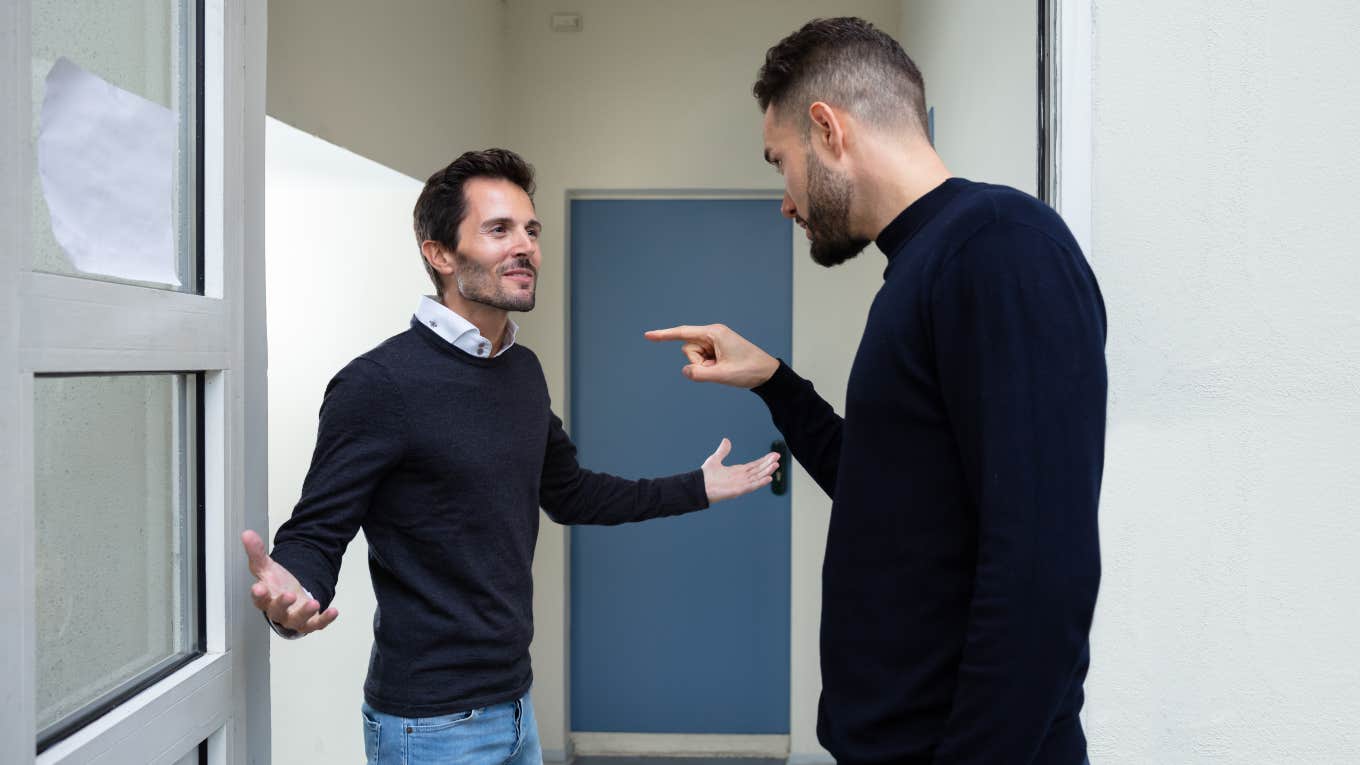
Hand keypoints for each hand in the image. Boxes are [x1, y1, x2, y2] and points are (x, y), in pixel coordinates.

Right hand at [241, 530, 338, 634]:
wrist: (292, 597)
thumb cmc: (276, 585)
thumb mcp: (267, 567)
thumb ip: (257, 552)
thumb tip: (247, 534)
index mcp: (265, 598)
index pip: (258, 598)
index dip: (258, 594)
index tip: (258, 588)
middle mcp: (278, 611)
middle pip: (276, 611)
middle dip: (282, 604)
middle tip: (289, 595)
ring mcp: (294, 618)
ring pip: (297, 620)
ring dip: (305, 612)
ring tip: (314, 603)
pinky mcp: (309, 621)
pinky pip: (316, 624)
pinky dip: (325, 619)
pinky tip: (333, 611)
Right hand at [644, 324, 779, 388]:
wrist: (766, 373)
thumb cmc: (748, 370)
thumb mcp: (723, 375)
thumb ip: (699, 374)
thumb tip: (685, 371)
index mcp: (714, 333)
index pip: (682, 334)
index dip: (663, 335)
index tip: (647, 335)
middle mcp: (712, 334)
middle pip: (688, 349)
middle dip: (698, 363)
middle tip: (718, 368)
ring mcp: (714, 341)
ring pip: (695, 356)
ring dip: (705, 366)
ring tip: (723, 368)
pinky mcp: (716, 348)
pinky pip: (703, 359)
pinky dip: (709, 367)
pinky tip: (724, 368)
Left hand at [701, 438, 780, 502]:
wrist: (698, 486)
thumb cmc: (706, 476)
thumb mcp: (715, 459)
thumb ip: (723, 451)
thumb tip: (726, 440)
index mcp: (738, 471)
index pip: (755, 465)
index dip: (764, 460)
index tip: (774, 455)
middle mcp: (741, 478)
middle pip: (759, 470)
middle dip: (768, 464)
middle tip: (778, 458)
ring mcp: (740, 484)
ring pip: (757, 477)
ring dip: (767, 472)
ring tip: (776, 465)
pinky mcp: (738, 491)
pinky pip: (751, 486)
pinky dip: (760, 482)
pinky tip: (768, 478)